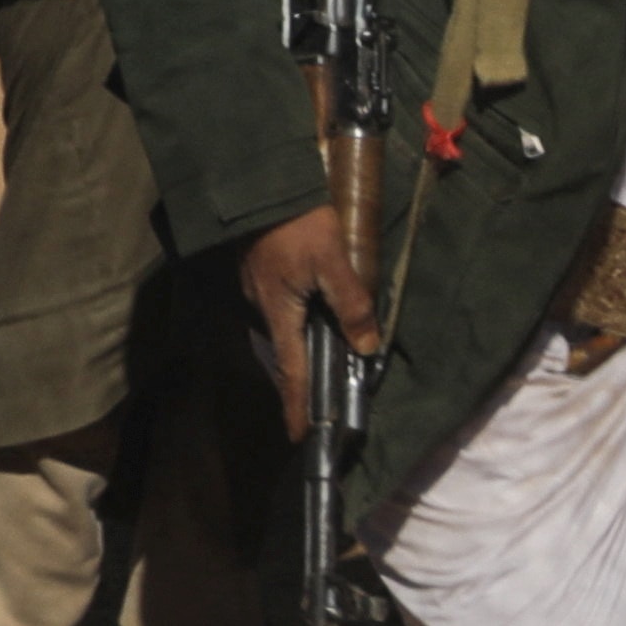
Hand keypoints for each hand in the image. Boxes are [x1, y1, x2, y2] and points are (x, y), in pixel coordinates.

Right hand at [241, 205, 379, 440]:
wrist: (261, 188)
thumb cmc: (297, 224)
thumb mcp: (333, 262)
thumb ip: (351, 304)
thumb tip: (366, 348)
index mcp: (280, 314)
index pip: (293, 373)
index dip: (298, 406)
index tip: (301, 437)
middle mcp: (264, 312)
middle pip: (287, 360)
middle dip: (302, 390)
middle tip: (318, 416)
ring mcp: (259, 297)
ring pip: (285, 338)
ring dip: (303, 360)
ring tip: (324, 380)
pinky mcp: (262, 282)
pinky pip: (283, 318)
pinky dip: (299, 333)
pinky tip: (317, 332)